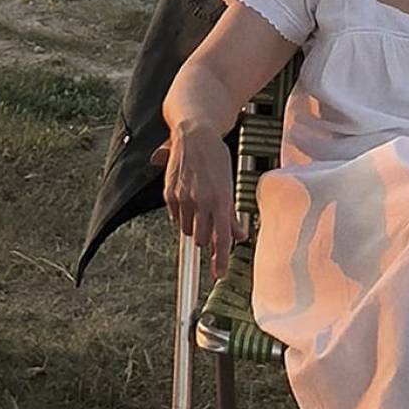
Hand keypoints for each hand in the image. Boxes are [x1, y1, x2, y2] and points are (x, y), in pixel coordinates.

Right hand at [158, 130, 244, 277]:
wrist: (195, 135)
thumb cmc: (216, 158)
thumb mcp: (229, 184)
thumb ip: (232, 214)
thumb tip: (239, 235)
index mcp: (221, 200)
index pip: (221, 238)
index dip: (220, 259)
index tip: (218, 273)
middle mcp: (202, 201)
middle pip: (201, 239)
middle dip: (206, 238)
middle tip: (210, 230)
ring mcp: (183, 198)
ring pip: (187, 230)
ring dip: (193, 225)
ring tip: (199, 206)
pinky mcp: (170, 194)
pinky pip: (175, 217)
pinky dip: (182, 214)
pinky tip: (188, 199)